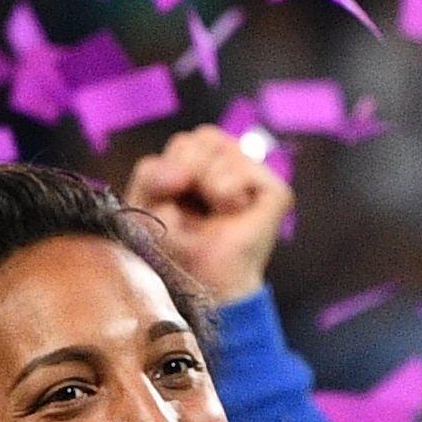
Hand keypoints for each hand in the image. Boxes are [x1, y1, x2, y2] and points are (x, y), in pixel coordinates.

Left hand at [131, 124, 292, 305]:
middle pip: (205, 136)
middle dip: (186, 170)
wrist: (200, 285)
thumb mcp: (145, 204)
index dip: (171, 166)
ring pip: (223, 148)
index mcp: (207, 167)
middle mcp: (236, 168)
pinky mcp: (276, 193)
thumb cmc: (173, 250)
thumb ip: (151, 172)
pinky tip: (230, 214)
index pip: (188, 140)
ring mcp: (258, 179)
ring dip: (205, 185)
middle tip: (191, 208)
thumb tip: (182, 173)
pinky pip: (242, 169)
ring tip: (213, 215)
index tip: (169, 200)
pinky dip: (225, 192)